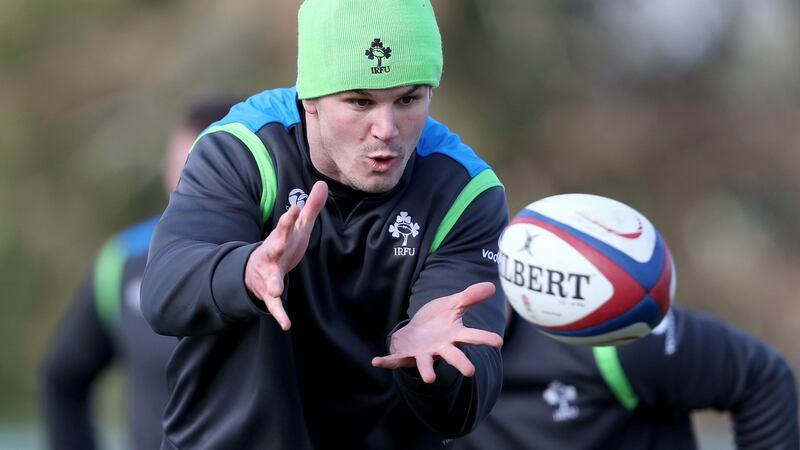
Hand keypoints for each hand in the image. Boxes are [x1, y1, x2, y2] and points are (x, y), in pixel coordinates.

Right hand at [244, 181, 327, 330]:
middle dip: (276, 242)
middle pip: (274, 246)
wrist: (256, 270)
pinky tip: (286, 324)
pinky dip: (279, 314)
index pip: (286, 225)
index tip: (297, 207)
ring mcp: (268, 273)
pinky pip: (273, 305)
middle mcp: (271, 254)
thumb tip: (323, 183)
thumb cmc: (284, 245)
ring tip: (275, 290)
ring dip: (273, 283)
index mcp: (280, 237)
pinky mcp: (268, 292)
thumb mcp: (298, 228)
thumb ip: (311, 208)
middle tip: (279, 241)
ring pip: (270, 278)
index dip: (291, 217)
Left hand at [371, 282, 503, 382]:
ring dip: (427, 371)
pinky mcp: (405, 355)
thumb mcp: (453, 304)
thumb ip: (470, 296)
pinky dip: (386, 361)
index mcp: (454, 335)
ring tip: (430, 379)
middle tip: (470, 371)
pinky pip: (395, 360)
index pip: (473, 337)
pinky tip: (376, 361)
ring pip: (426, 364)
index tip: (498, 343)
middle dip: (460, 363)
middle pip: (453, 356)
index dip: (485, 339)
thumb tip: (492, 285)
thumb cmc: (438, 319)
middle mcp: (441, 348)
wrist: (416, 330)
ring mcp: (423, 354)